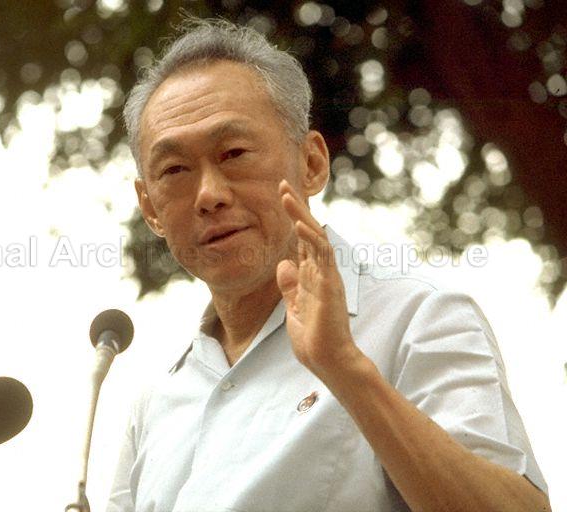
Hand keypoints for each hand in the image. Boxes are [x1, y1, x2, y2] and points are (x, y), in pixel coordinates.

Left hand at [275, 179, 360, 377]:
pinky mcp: (331, 285)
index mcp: (311, 275)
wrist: (328, 360)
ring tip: (286, 195)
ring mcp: (327, 276)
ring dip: (300, 215)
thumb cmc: (314, 339)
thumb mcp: (294, 308)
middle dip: (295, 207)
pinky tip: (298, 224)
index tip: (281, 197)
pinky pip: (322, 256)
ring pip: (315, 237)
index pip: (301, 240)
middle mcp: (321, 271)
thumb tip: (283, 264)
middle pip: (308, 231)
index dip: (292, 218)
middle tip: (282, 184)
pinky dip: (310, 238)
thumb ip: (290, 286)